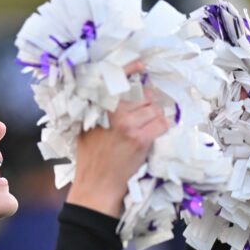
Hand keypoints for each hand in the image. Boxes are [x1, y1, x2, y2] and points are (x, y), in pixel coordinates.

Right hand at [66, 61, 168, 217]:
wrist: (96, 185)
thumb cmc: (91, 158)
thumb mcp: (87, 127)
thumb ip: (100, 108)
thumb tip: (121, 92)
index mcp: (98, 106)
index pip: (118, 80)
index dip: (131, 69)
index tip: (140, 64)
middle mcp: (113, 111)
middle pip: (143, 95)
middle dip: (146, 104)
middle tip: (140, 118)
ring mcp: (128, 124)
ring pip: (154, 109)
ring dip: (154, 118)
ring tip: (143, 130)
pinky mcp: (140, 138)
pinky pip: (161, 124)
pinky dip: (161, 128)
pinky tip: (152, 136)